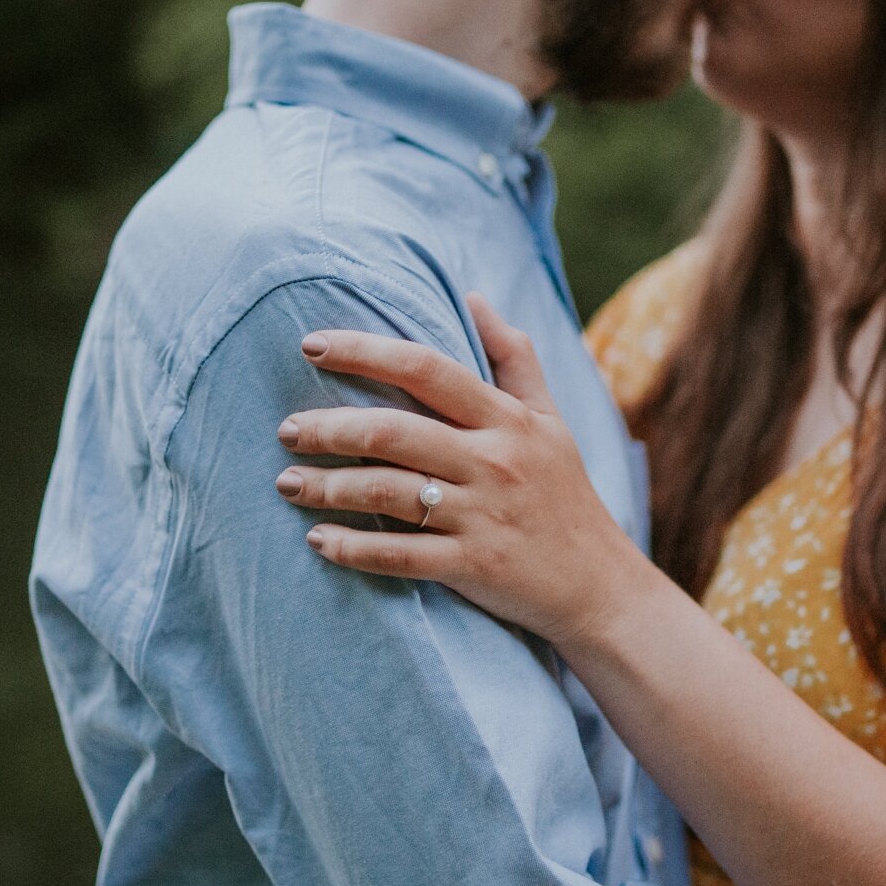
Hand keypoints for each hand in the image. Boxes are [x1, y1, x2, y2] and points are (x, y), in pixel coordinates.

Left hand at [274, 293, 652, 647]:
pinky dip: (352, 547)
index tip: (311, 346)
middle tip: (285, 430)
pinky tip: (317, 540)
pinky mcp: (473, 567)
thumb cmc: (565, 497)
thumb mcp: (551, 421)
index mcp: (508, 419)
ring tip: (287, 483)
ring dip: (326, 487)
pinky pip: (399, 555)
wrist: (600, 587)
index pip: (427, 369)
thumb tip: (475, 299)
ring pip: (386, 493)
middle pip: (392, 431)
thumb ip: (514, 358)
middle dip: (327, 428)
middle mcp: (494, 461)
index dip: (364, 352)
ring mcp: (483, 516)